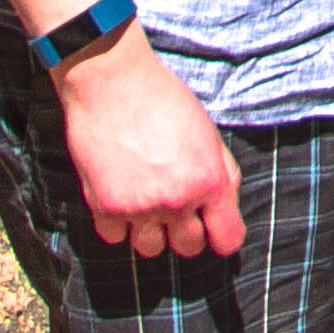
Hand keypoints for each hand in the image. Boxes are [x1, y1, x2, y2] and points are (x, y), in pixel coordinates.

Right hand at [53, 32, 244, 256]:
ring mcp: (139, 208)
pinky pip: (115, 238)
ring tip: (146, 199)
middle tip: (175, 205)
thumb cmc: (165, 102)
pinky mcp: (105, 208)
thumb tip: (225, 211)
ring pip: (151, 249)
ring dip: (151, 231)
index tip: (213, 229)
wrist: (113, 83)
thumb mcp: (208, 134)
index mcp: (209, 181)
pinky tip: (120, 193)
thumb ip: (222, 174)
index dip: (222, 235)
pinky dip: (118, 222)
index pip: (227, 240)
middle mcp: (177, 200)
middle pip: (188, 249)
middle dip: (186, 232)